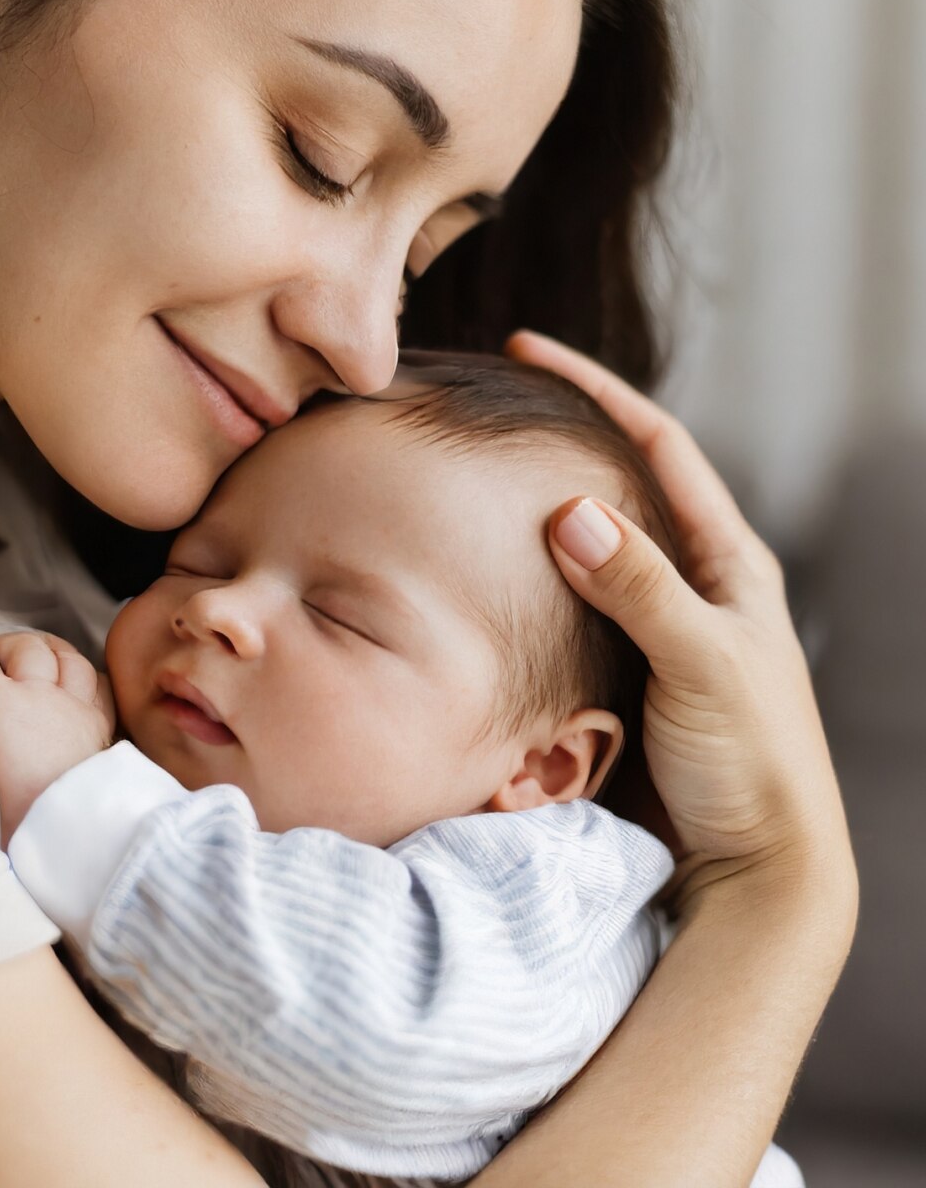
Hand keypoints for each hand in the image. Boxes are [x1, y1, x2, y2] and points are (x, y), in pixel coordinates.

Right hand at [0, 632, 115, 844]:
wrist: (61, 832)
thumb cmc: (4, 812)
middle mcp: (36, 693)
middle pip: (23, 647)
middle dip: (4, 647)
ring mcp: (71, 705)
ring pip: (65, 656)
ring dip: (48, 650)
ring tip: (37, 655)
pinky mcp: (98, 723)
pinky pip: (98, 683)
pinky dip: (87, 676)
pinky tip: (77, 681)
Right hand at [506, 331, 855, 920]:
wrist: (751, 871)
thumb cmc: (752, 767)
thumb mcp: (704, 665)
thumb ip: (640, 589)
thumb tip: (569, 510)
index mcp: (726, 563)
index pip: (657, 446)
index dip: (596, 391)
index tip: (530, 352)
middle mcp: (687, 586)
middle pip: (615, 486)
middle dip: (555, 440)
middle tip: (485, 410)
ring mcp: (647, 631)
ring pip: (582, 551)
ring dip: (532, 512)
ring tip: (470, 481)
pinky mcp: (615, 675)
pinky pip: (561, 608)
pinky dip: (522, 581)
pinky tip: (482, 576)